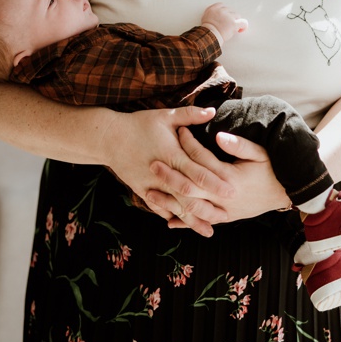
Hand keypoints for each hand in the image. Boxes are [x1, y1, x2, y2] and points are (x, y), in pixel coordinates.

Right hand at [104, 107, 234, 237]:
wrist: (108, 137)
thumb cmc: (139, 124)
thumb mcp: (165, 116)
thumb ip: (190, 115)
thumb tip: (213, 111)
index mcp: (171, 154)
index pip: (197, 172)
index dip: (215, 183)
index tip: (232, 191)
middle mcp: (162, 173)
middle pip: (188, 195)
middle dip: (208, 207)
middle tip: (227, 216)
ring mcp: (150, 184)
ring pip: (174, 206)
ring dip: (192, 219)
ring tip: (209, 230)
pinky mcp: (141, 189)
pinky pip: (158, 206)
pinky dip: (170, 216)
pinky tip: (182, 224)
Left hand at [145, 129, 287, 228]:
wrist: (288, 194)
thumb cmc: (272, 170)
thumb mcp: (260, 153)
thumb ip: (239, 145)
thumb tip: (218, 136)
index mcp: (230, 177)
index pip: (202, 159)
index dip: (189, 143)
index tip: (177, 129)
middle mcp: (224, 196)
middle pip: (190, 185)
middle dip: (170, 175)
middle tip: (152, 163)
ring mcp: (224, 210)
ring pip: (191, 207)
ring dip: (169, 201)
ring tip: (148, 193)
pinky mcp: (225, 218)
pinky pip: (202, 221)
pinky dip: (185, 222)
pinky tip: (167, 221)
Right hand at [201, 3, 247, 45]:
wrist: (209, 35)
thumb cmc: (206, 30)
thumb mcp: (204, 18)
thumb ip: (210, 13)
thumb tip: (215, 15)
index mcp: (213, 9)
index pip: (221, 5)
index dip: (224, 11)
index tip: (225, 15)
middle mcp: (221, 11)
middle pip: (230, 10)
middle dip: (230, 16)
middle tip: (228, 24)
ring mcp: (228, 16)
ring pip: (237, 15)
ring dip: (235, 20)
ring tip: (232, 27)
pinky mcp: (234, 23)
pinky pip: (243, 22)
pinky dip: (243, 26)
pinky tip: (241, 29)